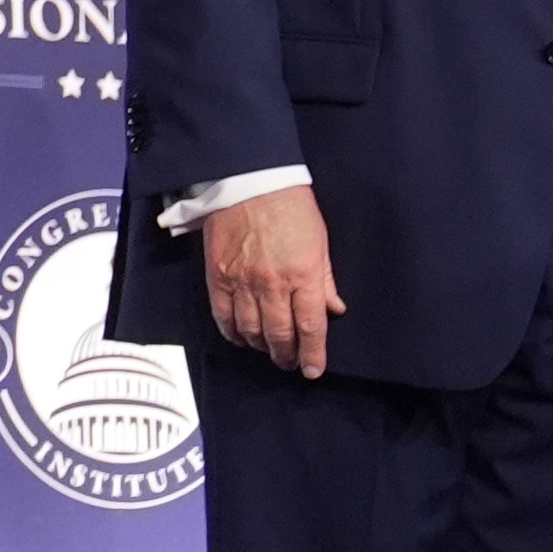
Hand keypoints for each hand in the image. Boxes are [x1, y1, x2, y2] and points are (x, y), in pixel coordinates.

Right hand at [203, 185, 345, 378]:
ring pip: (251, 330)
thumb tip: (333, 309)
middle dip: (287, 355)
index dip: (312, 354)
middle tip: (290, 363)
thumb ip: (325, 279)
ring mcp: (242, 281)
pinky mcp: (218, 276)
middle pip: (280, 334)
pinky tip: (241, 337)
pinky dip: (232, 332)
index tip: (312, 370)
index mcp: (303, 274)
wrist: (248, 181)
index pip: (310, 326)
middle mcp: (273, 283)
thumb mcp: (320, 241)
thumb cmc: (289, 205)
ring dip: (261, 346)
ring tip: (268, 350)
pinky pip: (223, 316)